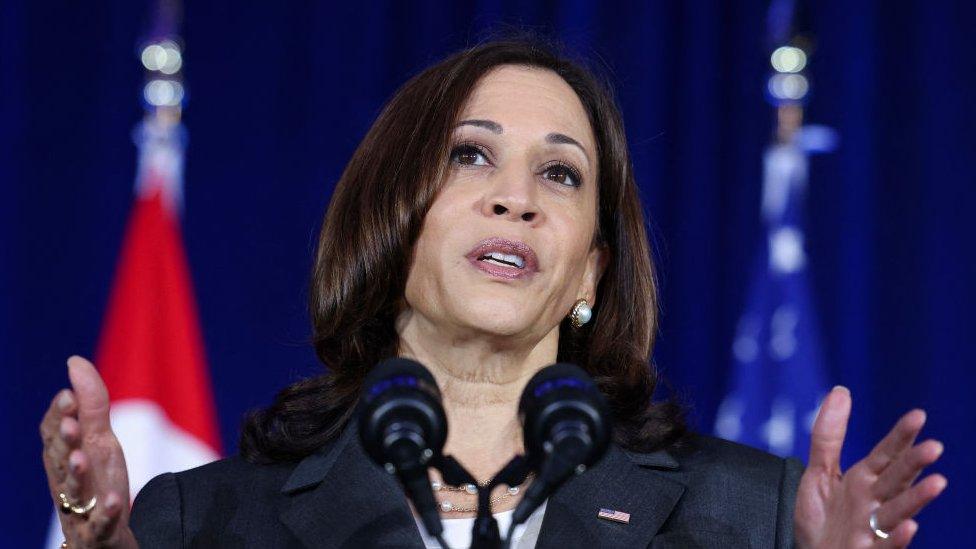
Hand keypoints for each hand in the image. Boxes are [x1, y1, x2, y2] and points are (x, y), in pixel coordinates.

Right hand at [40, 356, 137, 547]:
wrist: (106, 533)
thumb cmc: (98, 480)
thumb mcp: (99, 441)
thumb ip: (90, 404)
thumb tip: (74, 361)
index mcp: (63, 457)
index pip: (53, 435)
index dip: (59, 416)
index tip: (67, 396)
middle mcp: (66, 482)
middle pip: (60, 461)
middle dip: (64, 442)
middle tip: (71, 424)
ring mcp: (81, 509)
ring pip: (73, 492)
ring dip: (77, 474)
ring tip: (82, 458)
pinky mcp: (98, 532)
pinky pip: (101, 524)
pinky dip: (108, 512)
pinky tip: (116, 500)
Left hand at [794, 386, 946, 547]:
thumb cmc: (823, 518)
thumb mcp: (819, 472)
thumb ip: (829, 435)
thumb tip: (841, 390)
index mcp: (864, 480)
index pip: (886, 454)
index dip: (900, 436)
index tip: (918, 415)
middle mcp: (873, 502)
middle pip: (897, 479)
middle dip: (914, 463)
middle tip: (935, 446)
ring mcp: (872, 528)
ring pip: (898, 511)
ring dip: (917, 498)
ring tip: (938, 483)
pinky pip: (885, 546)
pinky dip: (898, 538)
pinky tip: (910, 527)